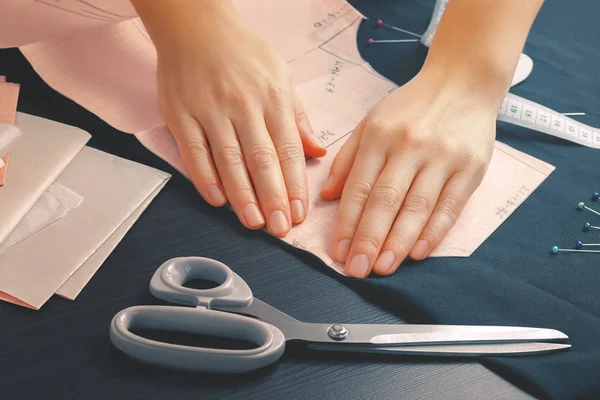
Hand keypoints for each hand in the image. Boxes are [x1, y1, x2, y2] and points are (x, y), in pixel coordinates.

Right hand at [142, 1, 325, 235]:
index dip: (295, 186)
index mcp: (273, 98)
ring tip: (254, 222)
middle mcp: (244, 106)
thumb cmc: (243, 53)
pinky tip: (217, 200)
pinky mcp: (181, 113)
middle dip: (273, 198)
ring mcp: (210, 110)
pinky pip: (194, 151)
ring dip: (243, 196)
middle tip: (280, 228)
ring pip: (229, 160)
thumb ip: (298, 118)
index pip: (288, 151)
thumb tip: (318, 152)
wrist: (195, 25)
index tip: (299, 214)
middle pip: (261, 160)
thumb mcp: (281, 77)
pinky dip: (205, 178)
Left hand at [320, 70, 497, 276]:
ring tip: (382, 268)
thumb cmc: (411, 107)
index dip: (347, 223)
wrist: (463, 81)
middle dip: (368, 239)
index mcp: (379, 136)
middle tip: (356, 270)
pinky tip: (418, 253)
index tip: (338, 251)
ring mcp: (442, 157)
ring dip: (398, 242)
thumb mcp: (371, 122)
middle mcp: (409, 146)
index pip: (359, 187)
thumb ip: (348, 158)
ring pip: (417, 207)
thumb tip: (327, 196)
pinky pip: (450, 205)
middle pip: (385, 200)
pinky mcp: (471, 167)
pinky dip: (434, 231)